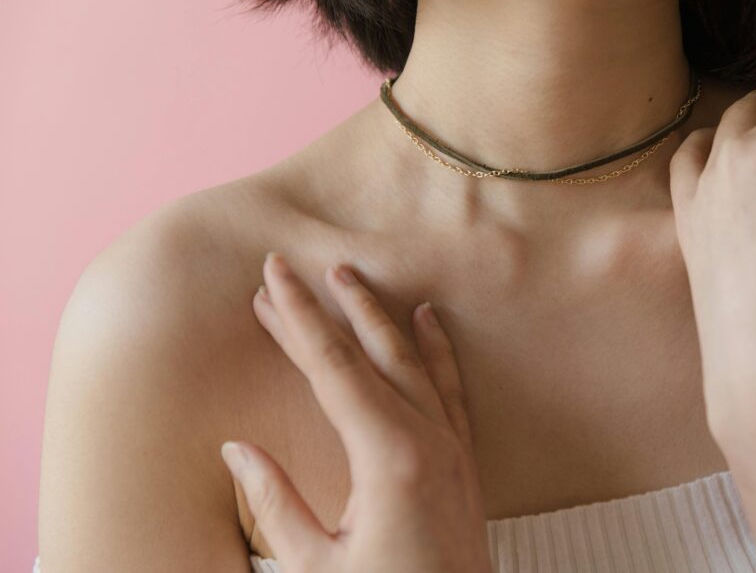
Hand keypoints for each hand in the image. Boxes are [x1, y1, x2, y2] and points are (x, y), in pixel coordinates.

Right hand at [220, 252, 491, 572]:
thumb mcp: (316, 566)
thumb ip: (275, 505)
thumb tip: (237, 450)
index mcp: (388, 457)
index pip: (331, 368)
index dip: (297, 319)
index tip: (271, 277)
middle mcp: (427, 438)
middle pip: (369, 351)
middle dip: (329, 304)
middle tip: (294, 266)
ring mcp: (452, 445)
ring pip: (413, 358)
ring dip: (377, 314)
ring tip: (350, 275)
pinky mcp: (464, 458)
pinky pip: (450, 385)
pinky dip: (436, 347)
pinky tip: (426, 318)